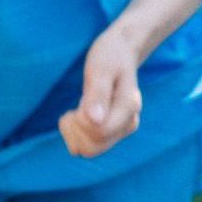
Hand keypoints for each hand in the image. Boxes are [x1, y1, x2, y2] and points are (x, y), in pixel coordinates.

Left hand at [58, 26, 143, 158]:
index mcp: (128, 107)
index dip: (80, 121)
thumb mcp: (101, 67)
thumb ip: (98, 93)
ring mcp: (121, 130)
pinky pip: (89, 147)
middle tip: (73, 108)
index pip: (98, 132)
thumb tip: (94, 121)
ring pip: (89, 151)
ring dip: (74, 134)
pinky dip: (76, 136)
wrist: (122, 51)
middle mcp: (128, 124)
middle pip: (92, 148)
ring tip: (74, 111)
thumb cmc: (110, 55)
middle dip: (75, 130)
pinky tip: (76, 116)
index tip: (78, 103)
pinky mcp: (112, 132)